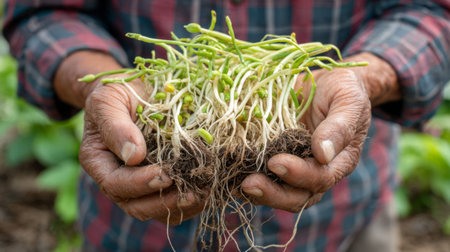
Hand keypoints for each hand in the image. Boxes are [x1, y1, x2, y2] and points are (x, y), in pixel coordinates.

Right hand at [55, 51, 204, 223]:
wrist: (135, 90)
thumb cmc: (118, 93)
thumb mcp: (109, 101)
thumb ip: (116, 126)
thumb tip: (134, 156)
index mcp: (99, 162)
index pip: (116, 184)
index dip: (139, 184)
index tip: (163, 174)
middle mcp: (118, 179)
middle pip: (136, 207)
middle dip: (164, 203)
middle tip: (190, 193)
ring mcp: (140, 184)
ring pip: (158, 209)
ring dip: (181, 206)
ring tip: (204, 193)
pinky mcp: (162, 182)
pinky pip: (174, 202)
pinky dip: (191, 201)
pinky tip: (208, 189)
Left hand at [241, 53, 399, 211]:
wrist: (329, 83)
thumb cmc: (343, 91)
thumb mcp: (348, 102)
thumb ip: (339, 127)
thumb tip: (322, 154)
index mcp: (338, 161)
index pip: (320, 178)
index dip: (298, 174)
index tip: (276, 161)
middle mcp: (316, 171)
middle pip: (297, 196)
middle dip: (272, 193)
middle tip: (250, 183)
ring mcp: (295, 167)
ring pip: (278, 192)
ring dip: (257, 192)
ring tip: (236, 184)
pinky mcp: (276, 157)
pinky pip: (264, 177)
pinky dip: (246, 178)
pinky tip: (230, 176)